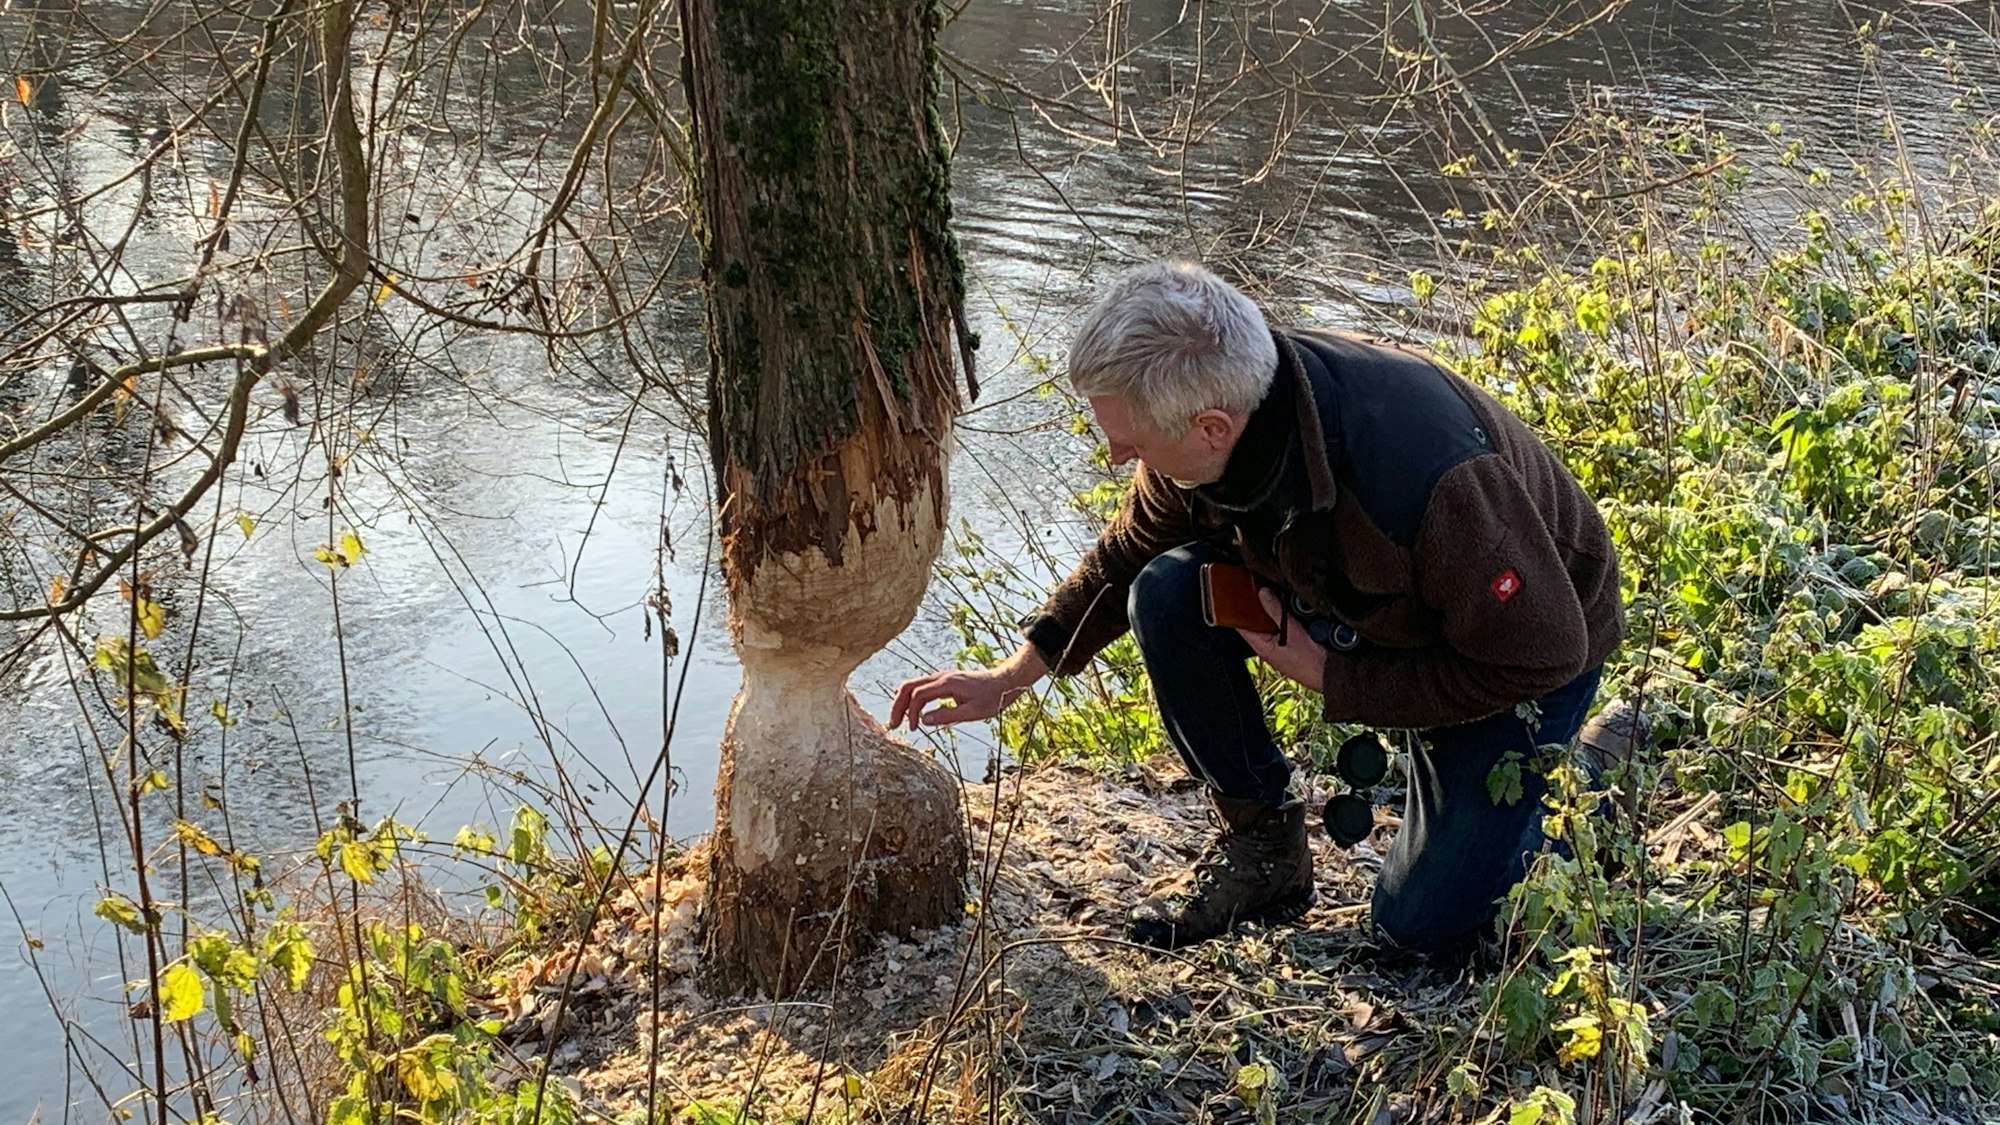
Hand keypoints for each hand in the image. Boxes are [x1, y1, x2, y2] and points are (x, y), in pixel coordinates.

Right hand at [889, 648, 1044, 729]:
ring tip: (900, 721)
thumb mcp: (972, 712)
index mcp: (947, 683)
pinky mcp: (944, 681)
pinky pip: (922, 687)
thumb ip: (947, 716)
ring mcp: (942, 677)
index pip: (918, 694)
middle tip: (893, 725)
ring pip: (913, 685)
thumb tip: (923, 720)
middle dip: (898, 705)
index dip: (910, 711)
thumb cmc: (992, 698)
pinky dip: (913, 699)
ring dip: (903, 702)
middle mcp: (941, 677)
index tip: (913, 728)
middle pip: (908, 686)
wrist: (1005, 682)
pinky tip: (914, 713)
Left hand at [1237, 589, 1327, 691]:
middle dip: (1258, 602)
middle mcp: (1269, 645)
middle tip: (1259, 583)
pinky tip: (1293, 605)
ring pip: (1272, 620)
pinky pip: (1285, 624)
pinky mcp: (1293, 642)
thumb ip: (1277, 612)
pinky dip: (1287, 614)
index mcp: (1262, 646)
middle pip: (1257, 619)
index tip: (1236, 589)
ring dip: (1274, 607)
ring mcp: (1281, 644)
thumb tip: (1263, 593)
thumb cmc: (1312, 664)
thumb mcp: (1293, 633)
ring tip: (1275, 590)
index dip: (1236, 607)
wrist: (1334, 675)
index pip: (1241, 623)